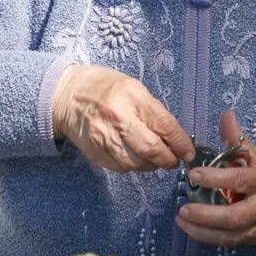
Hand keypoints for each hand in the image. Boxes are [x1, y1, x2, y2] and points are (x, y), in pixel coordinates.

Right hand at [52, 63, 193, 172]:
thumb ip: (153, 112)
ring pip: (135, 163)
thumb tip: (175, 137)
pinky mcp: (93, 151)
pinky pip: (119, 167)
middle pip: (150, 148)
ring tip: (155, 160)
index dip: (180, 143)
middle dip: (167, 159)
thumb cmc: (106, 88)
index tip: (188, 152)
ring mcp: (103, 136)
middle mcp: (117, 117)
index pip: (164, 125)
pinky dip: (132, 167)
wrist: (67, 94)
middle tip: (173, 161)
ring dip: (150, 166)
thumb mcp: (134, 89)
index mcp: (132, 97)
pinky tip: (135, 159)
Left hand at [175, 109, 255, 249]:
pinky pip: (231, 242)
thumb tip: (225, 115)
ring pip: (231, 234)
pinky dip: (210, 238)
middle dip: (206, 215)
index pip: (241, 179)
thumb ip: (240, 140)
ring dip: (203, 231)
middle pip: (235, 216)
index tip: (193, 173)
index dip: (216, 178)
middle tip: (183, 208)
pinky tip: (192, 229)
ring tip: (181, 220)